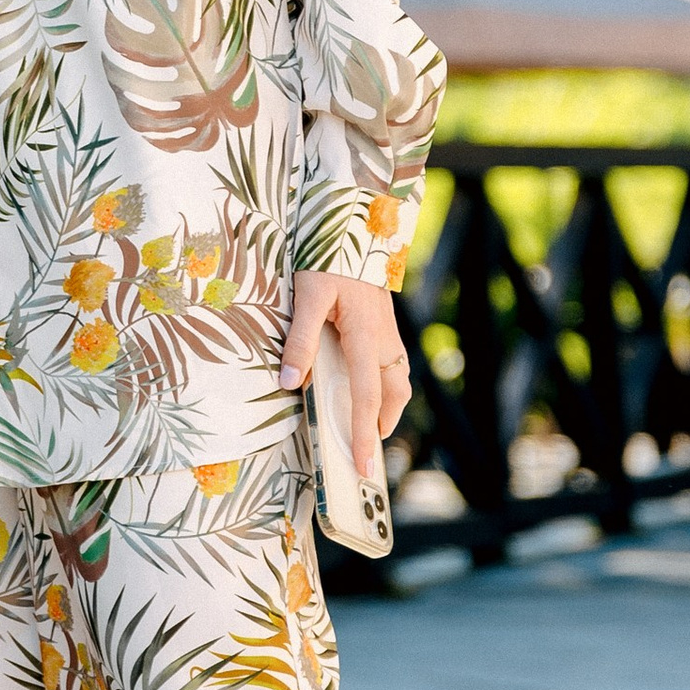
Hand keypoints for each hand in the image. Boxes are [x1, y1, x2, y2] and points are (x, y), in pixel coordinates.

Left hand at [279, 270, 409, 485]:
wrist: (353, 224)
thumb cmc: (328, 256)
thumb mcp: (306, 295)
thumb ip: (299, 339)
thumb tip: (291, 382)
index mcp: (365, 335)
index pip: (366, 396)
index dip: (363, 433)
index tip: (364, 465)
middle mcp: (384, 338)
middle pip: (394, 394)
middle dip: (381, 425)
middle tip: (365, 451)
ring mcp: (388, 330)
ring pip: (399, 378)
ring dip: (387, 406)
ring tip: (367, 424)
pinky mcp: (385, 322)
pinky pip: (393, 362)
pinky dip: (386, 384)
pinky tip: (368, 385)